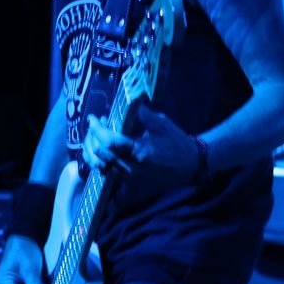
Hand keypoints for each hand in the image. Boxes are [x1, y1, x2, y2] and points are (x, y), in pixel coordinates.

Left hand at [82, 106, 198, 181]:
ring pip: (101, 167)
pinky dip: (100, 162)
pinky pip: (108, 174)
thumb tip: (126, 101)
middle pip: (101, 155)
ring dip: (92, 152)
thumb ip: (142, 114)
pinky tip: (101, 151)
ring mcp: (132, 178)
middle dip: (92, 138)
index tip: (93, 118)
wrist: (191, 165)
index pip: (109, 141)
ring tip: (94, 138)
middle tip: (95, 126)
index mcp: (141, 151)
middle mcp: (134, 167)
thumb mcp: (162, 124)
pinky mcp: (132, 183)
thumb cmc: (177, 142)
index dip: (97, 129)